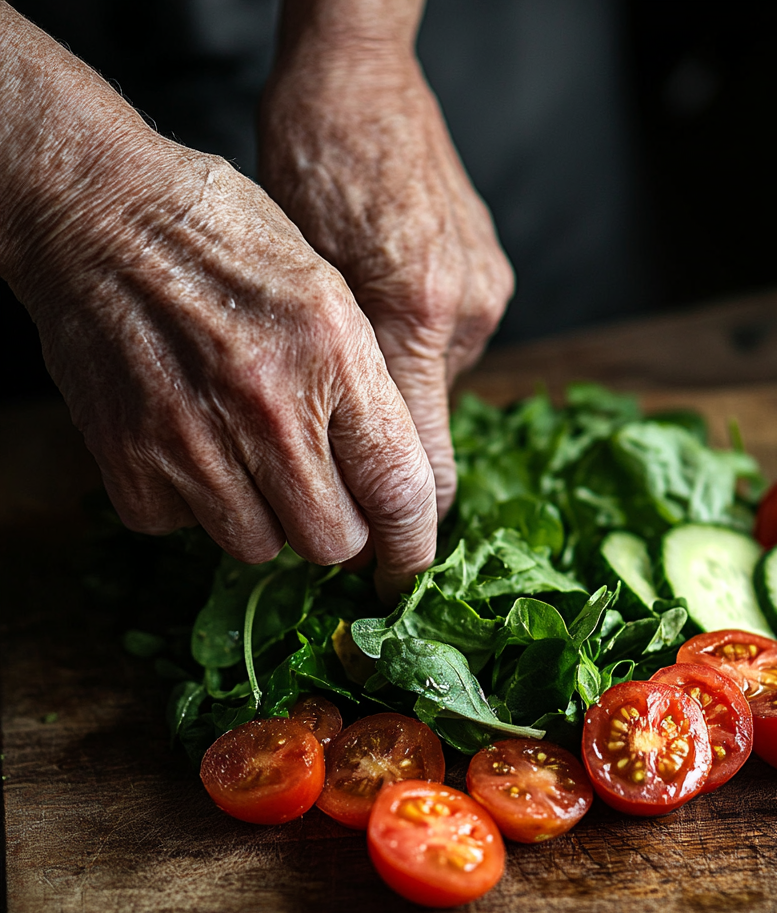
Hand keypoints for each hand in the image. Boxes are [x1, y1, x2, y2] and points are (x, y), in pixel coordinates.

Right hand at [12, 136, 437, 598]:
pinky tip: (187, 443)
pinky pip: (181, 527)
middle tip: (319, 494)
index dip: (412, 546)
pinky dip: (189, 503)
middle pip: (330, 542)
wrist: (95, 214)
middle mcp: (269, 410)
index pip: (398, 490)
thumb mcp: (327, 290)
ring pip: (258, 546)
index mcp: (334, 358)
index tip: (408, 567)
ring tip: (245, 456)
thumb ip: (364, 389)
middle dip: (335, 532)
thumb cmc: (220, 239)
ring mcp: (194, 441)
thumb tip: (389, 480)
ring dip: (262, 519)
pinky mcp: (131, 461)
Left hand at [259, 37, 513, 517]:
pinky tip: (382, 307)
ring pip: (435, 385)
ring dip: (394, 388)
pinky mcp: (492, 273)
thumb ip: (325, 376)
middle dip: (387, 455)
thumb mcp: (290, 277)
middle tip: (342, 454)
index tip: (386, 571)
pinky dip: (415, 347)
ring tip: (349, 346)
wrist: (358, 76)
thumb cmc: (306, 163)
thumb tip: (327, 464)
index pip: (423, 469)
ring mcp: (483, 292)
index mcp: (405, 318)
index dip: (406, 530)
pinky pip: (450, 341)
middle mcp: (458, 314)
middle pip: (429, 433)